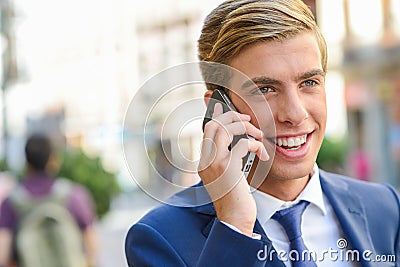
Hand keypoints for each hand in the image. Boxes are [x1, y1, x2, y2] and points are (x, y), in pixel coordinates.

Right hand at [198, 103, 268, 236]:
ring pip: (225, 129)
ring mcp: (214, 163)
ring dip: (245, 127)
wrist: (235, 218)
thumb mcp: (228, 175)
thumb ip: (229, 157)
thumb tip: (238, 140)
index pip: (207, 130)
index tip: (223, 105)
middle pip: (214, 124)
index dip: (216, 115)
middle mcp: (205, 160)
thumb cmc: (234, 198)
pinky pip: (242, 144)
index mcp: (204, 161)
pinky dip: (255, 145)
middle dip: (233, 116)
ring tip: (258, 135)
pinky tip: (262, 155)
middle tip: (248, 120)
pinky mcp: (227, 167)